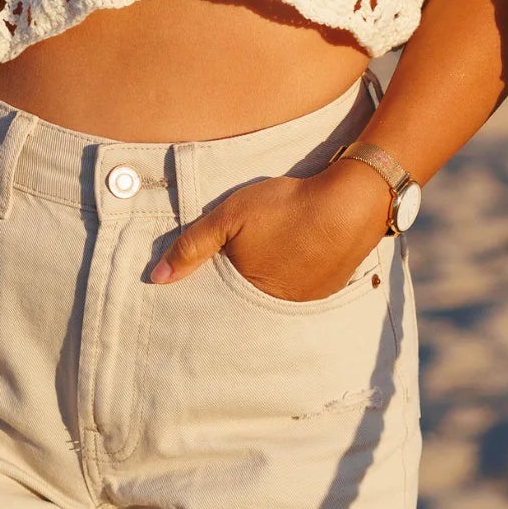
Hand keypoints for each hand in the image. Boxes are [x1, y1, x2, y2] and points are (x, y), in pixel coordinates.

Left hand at [150, 158, 391, 300]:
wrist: (351, 201)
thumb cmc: (286, 207)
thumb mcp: (229, 216)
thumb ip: (192, 246)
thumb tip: (156, 279)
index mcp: (253, 295)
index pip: (223, 303)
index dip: (214, 289)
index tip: (209, 279)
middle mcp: (282, 307)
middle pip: (252, 301)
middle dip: (243, 286)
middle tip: (244, 261)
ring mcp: (311, 299)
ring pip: (281, 293)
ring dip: (274, 277)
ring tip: (271, 254)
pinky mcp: (333, 286)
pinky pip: (307, 285)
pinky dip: (299, 271)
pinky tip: (299, 251)